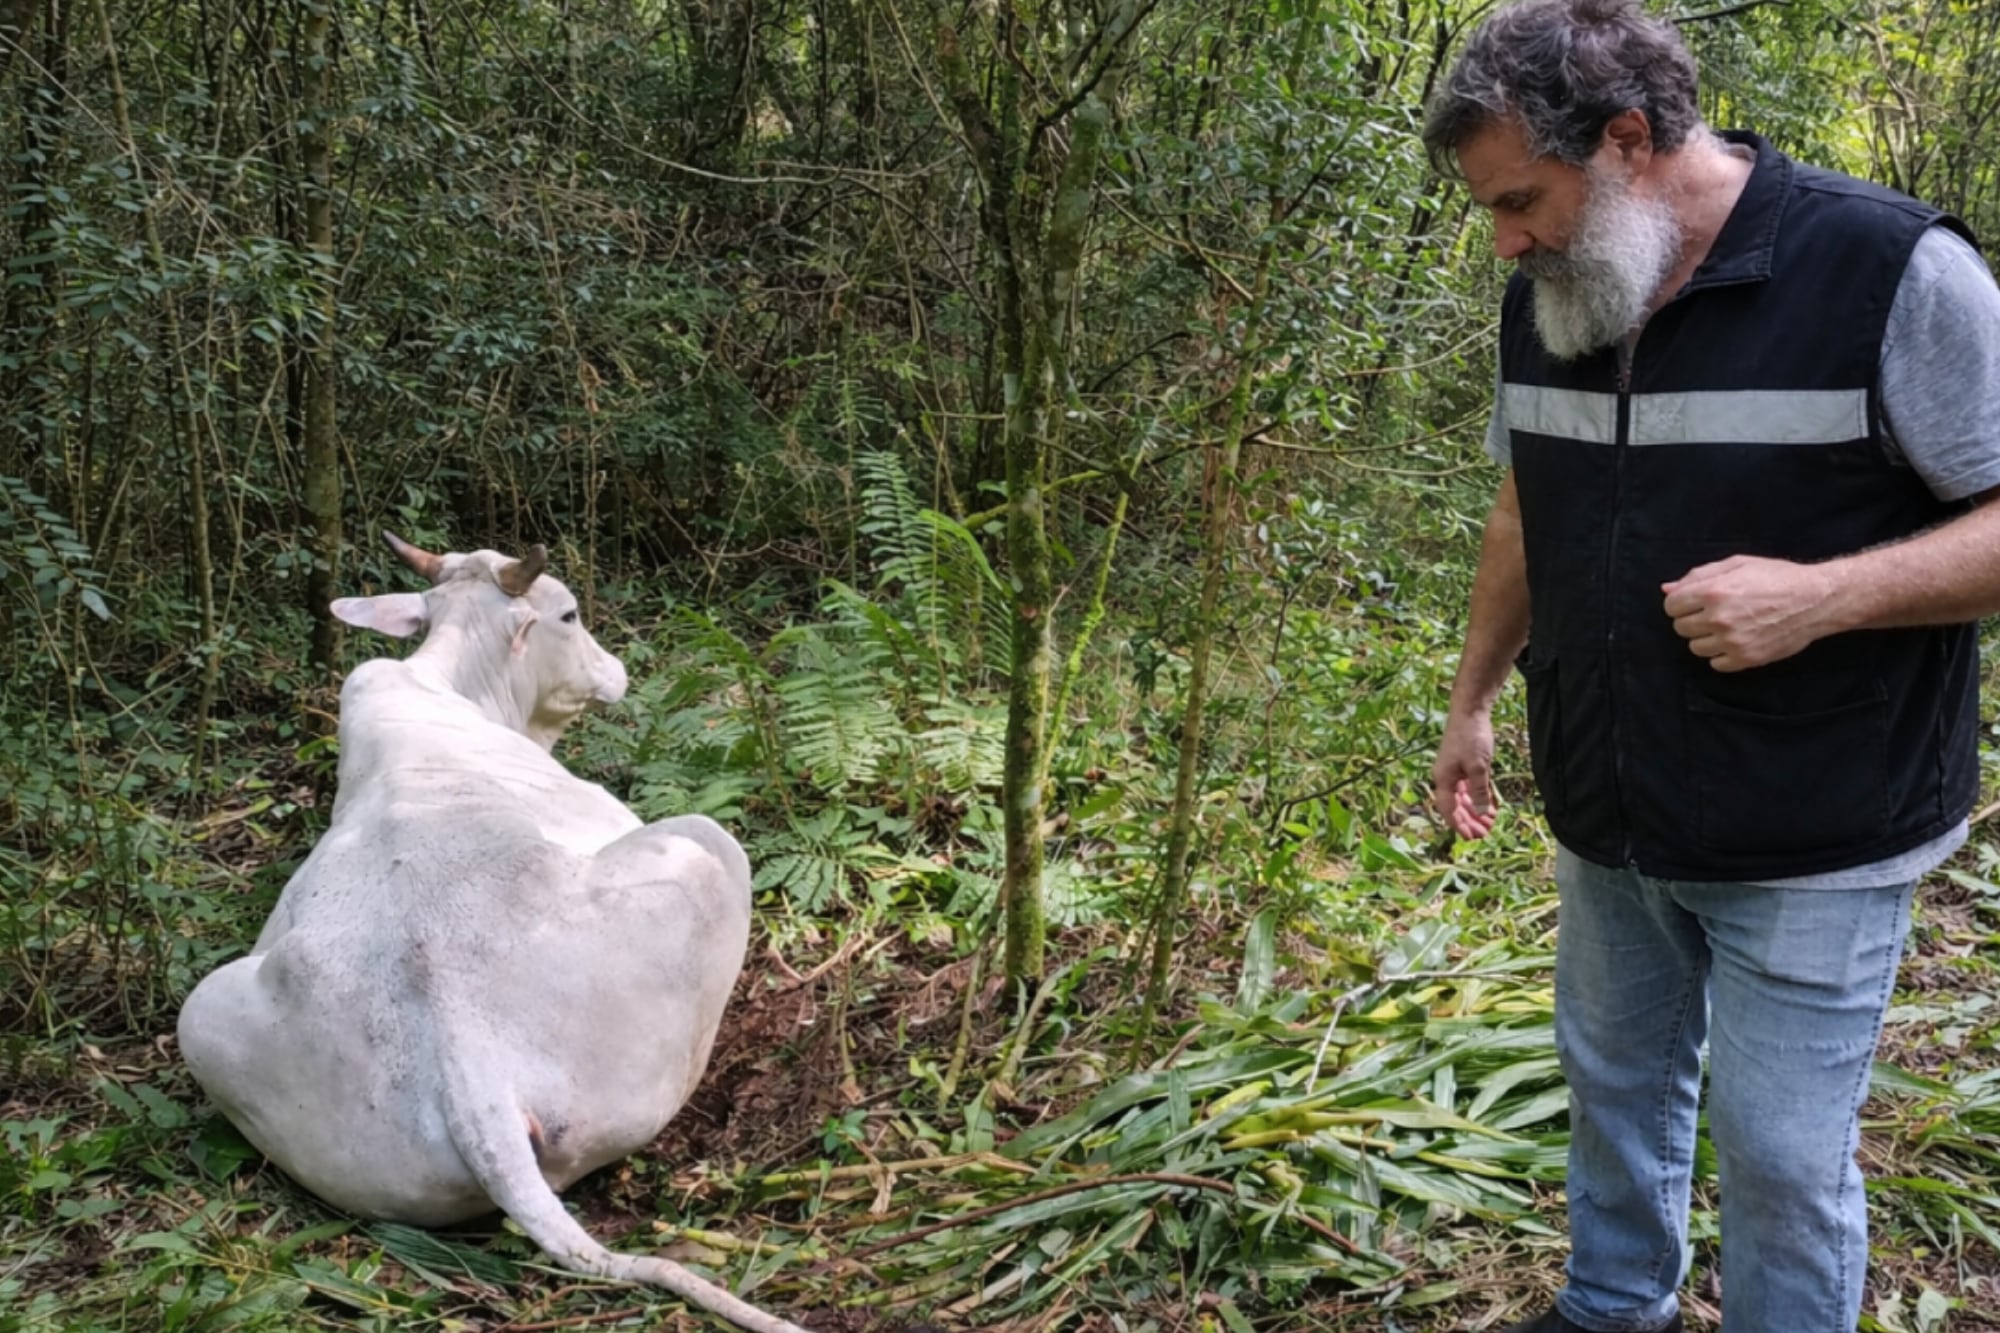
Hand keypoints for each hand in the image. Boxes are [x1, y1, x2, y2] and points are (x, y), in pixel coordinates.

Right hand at [1433, 709, 1497, 840]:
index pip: (1448, 809)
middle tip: (1484, 834)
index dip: (1459, 825)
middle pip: (1456, 806)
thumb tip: (1481, 813)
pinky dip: (1478, 798)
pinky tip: (1489, 807)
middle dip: (1469, 821)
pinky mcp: (1465, 765)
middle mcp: (1446, 778)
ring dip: (1475, 811)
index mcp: (1443, 779)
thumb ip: (1479, 791)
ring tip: (1489, 824)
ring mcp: (1455, 771)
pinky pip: (1470, 788)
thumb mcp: (1478, 767)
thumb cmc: (1471, 737)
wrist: (1470, 711)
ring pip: (1464, 798)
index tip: (1472, 838)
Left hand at [1661, 554, 1836, 671]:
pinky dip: (1721, 654)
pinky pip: (1715, 664)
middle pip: (1681, 628)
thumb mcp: (1737, 565)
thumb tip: (1667, 588)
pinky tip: (1736, 640)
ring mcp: (1733, 641)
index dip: (1680, 602)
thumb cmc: (1777, 577)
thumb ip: (1698, 576)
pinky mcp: (1746, 659)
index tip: (1694, 601)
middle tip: (1714, 612)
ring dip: (1705, 638)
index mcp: (1714, 592)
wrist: (1815, 600)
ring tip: (1727, 626)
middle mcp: (1720, 618)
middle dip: (1692, 619)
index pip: (1671, 606)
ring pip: (1695, 648)